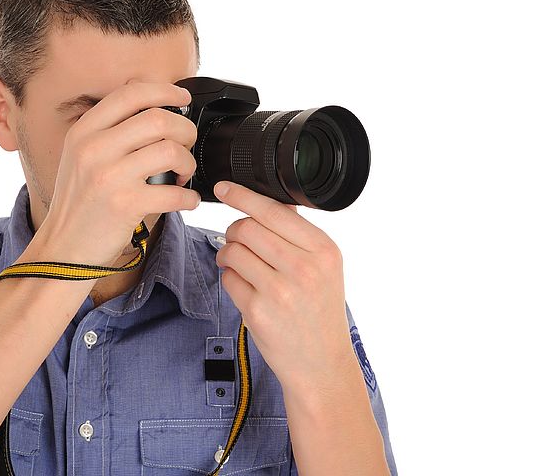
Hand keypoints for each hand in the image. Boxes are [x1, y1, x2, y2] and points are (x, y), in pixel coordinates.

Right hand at [29, 79, 200, 266]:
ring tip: (182, 174)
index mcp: (84, 131)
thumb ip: (108, 130)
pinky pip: (173, 193)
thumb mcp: (80, 156)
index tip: (182, 98)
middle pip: (157, 118)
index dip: (164, 90)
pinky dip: (188, 197)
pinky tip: (185, 200)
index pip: (130, 94)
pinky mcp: (124, 205)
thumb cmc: (79, 203)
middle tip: (187, 144)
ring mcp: (108, 176)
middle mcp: (93, 149)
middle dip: (184, 130)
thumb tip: (153, 107)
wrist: (63, 248)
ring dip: (187, 162)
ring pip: (169, 151)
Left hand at [212, 180, 353, 390]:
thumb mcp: (325, 269)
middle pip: (247, 227)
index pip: (274, 211)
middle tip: (237, 240)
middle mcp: (304, 268)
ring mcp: (280, 291)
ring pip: (233, 250)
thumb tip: (272, 201)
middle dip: (234, 230)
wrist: (321, 364)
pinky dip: (230, 278)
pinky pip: (228, 278)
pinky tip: (245, 287)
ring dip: (228, 253)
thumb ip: (300, 235)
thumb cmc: (320, 312)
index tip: (225, 188)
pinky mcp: (258, 311)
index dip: (243, 195)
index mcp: (324, 250)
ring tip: (238, 264)